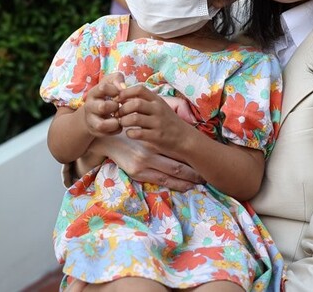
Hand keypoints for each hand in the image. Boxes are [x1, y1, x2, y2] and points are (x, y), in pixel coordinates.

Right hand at [82, 74, 123, 137]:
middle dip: (115, 107)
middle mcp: (89, 107)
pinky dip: (117, 129)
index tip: (120, 92)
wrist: (93, 113)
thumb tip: (122, 88)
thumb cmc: (106, 96)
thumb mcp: (110, 83)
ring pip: (102, 125)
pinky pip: (109, 133)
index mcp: (93, 93)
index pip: (103, 87)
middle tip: (119, 106)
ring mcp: (91, 120)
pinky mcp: (96, 132)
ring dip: (115, 122)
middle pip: (103, 107)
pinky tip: (119, 124)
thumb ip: (117, 79)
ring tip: (119, 117)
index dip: (115, 90)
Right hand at [89, 133, 203, 190]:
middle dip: (192, 173)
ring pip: (169, 178)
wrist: (107, 139)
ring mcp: (142, 167)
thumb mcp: (145, 126)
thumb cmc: (129, 130)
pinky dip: (172, 184)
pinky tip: (182, 186)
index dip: (191, 160)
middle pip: (176, 168)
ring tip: (197, 183)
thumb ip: (160, 131)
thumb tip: (180, 134)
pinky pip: (158, 181)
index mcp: (152, 143)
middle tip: (206, 177)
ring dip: (184, 181)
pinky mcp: (136, 173)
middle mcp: (148, 157)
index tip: (204, 163)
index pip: (176, 153)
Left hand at [116, 85, 197, 160]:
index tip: (118, 99)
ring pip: (134, 118)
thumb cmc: (167, 121)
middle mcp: (158, 109)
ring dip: (124, 121)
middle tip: (117, 114)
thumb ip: (144, 101)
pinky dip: (130, 133)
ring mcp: (158, 123)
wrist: (184, 138)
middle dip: (122, 109)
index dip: (125, 92)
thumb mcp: (159, 107)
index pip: (139, 89)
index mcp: (157, 100)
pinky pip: (138, 133)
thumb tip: (123, 94)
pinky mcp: (157, 136)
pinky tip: (130, 133)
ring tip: (122, 124)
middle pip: (135, 103)